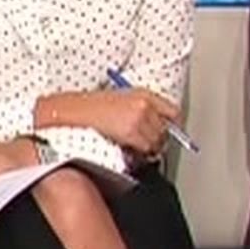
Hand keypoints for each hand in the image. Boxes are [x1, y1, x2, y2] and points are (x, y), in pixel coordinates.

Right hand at [45, 89, 178, 155]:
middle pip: (165, 130)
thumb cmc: (95, 107)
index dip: (172, 126)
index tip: (169, 133)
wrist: (77, 111)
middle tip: (147, 145)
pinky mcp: (131, 132)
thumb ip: (143, 110)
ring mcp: (138, 119)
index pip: (173, 112)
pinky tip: (128, 150)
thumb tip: (159, 127)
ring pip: (156, 142)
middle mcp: (144, 105)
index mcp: (144, 94)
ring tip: (135, 148)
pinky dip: (139, 154)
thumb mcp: (123, 100)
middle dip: (158, 140)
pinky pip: (144, 149)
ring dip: (149, 149)